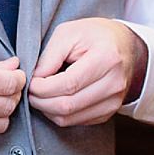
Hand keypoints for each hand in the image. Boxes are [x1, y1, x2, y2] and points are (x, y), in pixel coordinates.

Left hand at [28, 18, 146, 126]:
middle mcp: (114, 83)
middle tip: (30, 90)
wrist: (123, 44)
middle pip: (67, 105)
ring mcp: (114, 100)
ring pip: (69, 118)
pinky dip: (59, 114)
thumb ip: (49, 56)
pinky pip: (76, 121)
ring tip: (39, 95)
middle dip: (40, 101)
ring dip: (47, 110)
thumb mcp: (68, 33)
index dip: (42, 87)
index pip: (68, 84)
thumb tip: (34, 79)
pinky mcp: (110, 111)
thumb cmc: (93, 35)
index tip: (30, 81)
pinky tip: (54, 100)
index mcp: (106, 59)